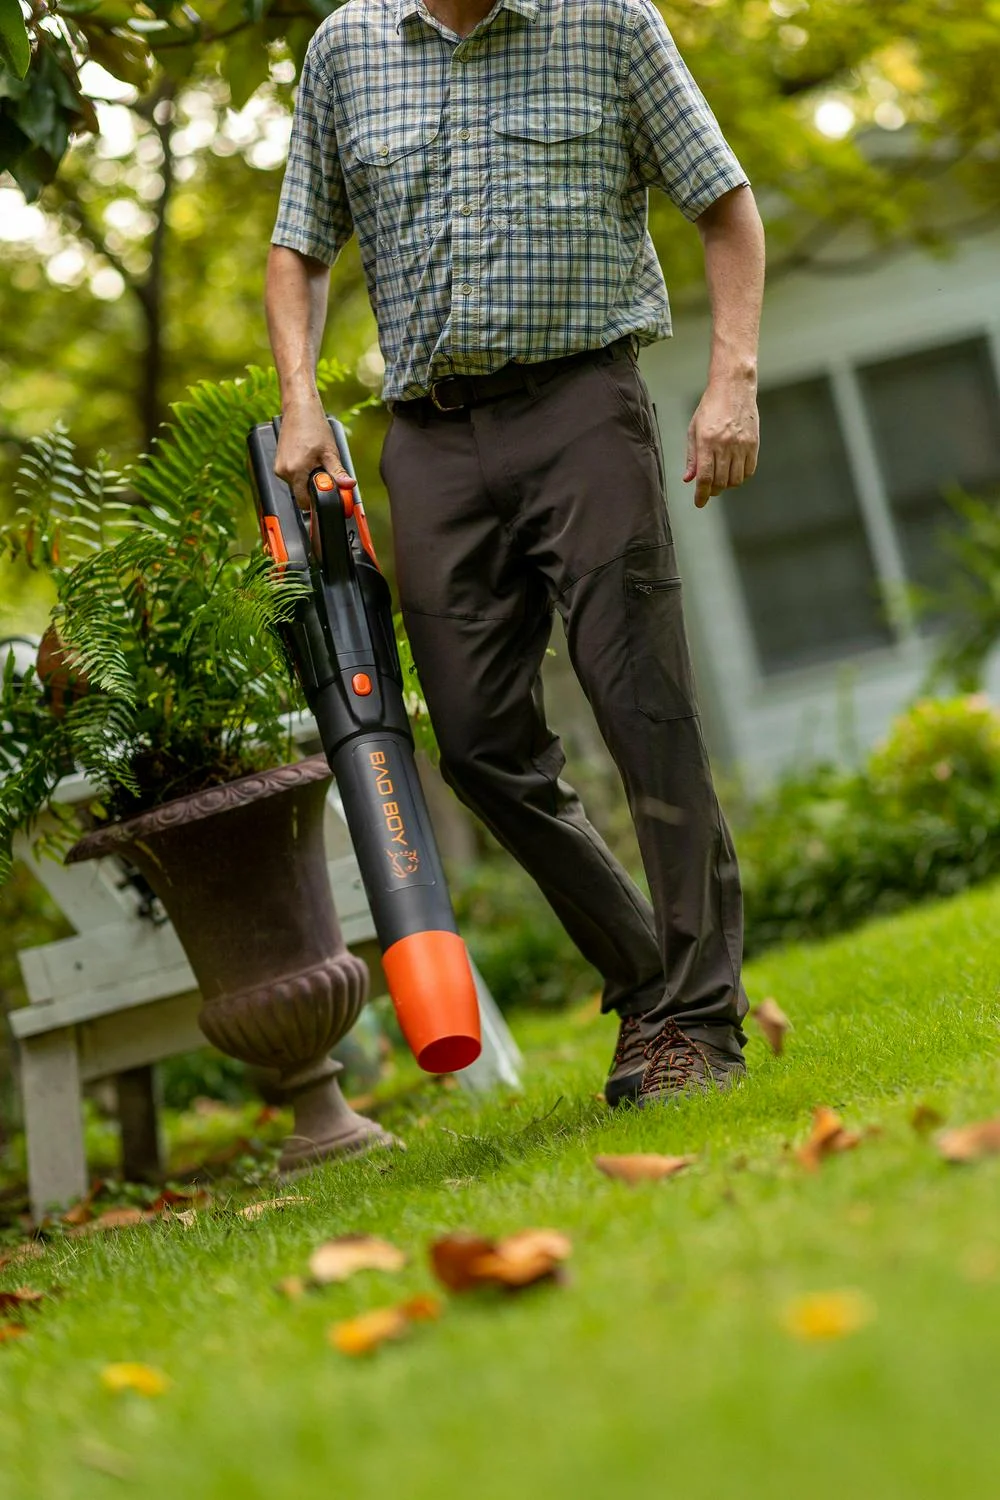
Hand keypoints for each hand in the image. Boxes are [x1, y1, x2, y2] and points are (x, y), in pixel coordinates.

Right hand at [274, 392, 356, 507]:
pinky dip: (301, 471)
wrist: (300, 409)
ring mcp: (279, 467)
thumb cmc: (313, 427)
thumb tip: (348, 485)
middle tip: (322, 470)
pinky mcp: (278, 463)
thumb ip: (338, 473)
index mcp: (295, 471)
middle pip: (301, 493)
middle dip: (314, 486)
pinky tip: (307, 457)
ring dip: (308, 478)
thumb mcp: (330, 452)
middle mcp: (283, 472)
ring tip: (314, 460)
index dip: (317, 500)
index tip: (326, 493)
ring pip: (297, 484)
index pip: (304, 502)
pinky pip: (292, 475)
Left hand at [684, 375, 758, 508]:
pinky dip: (741, 476)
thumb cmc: (710, 407)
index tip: (699, 503)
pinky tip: (734, 471)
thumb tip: (689, 479)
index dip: (701, 495)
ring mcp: (741, 445)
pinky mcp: (754, 443)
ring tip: (721, 479)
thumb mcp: (694, 430)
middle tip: (708, 489)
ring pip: (736, 480)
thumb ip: (692, 457)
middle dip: (713, 491)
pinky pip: (749, 470)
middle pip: (721, 482)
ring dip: (727, 485)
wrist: (734, 388)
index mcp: (707, 442)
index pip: (704, 478)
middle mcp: (725, 445)